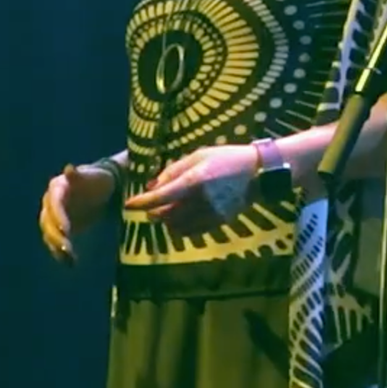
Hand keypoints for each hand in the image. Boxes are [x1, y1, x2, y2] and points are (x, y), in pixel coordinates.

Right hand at [39, 163, 117, 265]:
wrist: (102, 188)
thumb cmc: (96, 179)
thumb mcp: (90, 176)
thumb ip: (78, 176)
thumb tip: (68, 168)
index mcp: (57, 188)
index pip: (54, 204)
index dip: (58, 216)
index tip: (66, 229)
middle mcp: (51, 203)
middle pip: (47, 221)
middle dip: (56, 235)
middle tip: (67, 247)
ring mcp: (54, 217)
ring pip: (49, 233)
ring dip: (56, 246)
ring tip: (69, 257)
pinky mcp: (61, 230)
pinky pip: (56, 242)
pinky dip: (61, 253)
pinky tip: (70, 263)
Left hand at [124, 145, 259, 235]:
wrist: (258, 173)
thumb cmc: (226, 158)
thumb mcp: (198, 156)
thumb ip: (174, 171)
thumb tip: (153, 185)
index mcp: (194, 181)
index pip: (160, 197)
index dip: (141, 202)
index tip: (128, 205)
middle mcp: (200, 201)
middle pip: (166, 215)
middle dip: (153, 212)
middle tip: (149, 206)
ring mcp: (210, 214)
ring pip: (177, 226)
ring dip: (166, 221)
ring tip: (165, 212)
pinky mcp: (218, 223)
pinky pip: (192, 231)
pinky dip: (181, 228)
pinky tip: (180, 219)